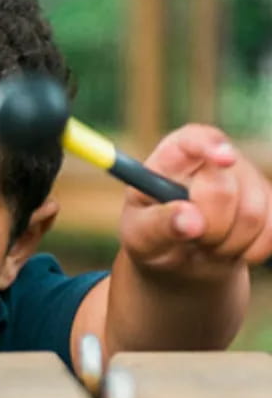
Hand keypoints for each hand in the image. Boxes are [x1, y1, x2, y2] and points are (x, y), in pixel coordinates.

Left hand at [119, 124, 271, 281]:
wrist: (177, 259)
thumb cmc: (150, 238)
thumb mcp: (139, 235)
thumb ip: (158, 225)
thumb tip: (189, 220)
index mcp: (174, 157)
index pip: (194, 138)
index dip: (211, 146)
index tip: (224, 161)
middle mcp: (215, 161)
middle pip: (224, 190)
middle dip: (208, 228)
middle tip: (192, 242)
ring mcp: (248, 179)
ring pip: (253, 215)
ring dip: (227, 245)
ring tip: (204, 247)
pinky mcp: (270, 203)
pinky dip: (251, 251)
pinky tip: (230, 251)